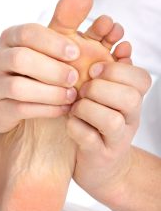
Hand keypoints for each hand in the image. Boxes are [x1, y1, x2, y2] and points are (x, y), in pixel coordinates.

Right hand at [0, 23, 79, 131]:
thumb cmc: (42, 70)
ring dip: (50, 92)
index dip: (52, 42)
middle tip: (75, 77)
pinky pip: (20, 109)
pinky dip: (45, 109)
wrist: (22, 103)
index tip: (75, 53)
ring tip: (71, 96)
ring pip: (18, 87)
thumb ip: (67, 20)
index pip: (28, 32)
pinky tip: (63, 109)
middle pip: (21, 59)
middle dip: (52, 69)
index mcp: (12, 38)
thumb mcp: (54, 45)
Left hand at [67, 60, 151, 201]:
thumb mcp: (106, 94)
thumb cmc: (97, 122)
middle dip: (100, 88)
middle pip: (130, 98)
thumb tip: (121, 45)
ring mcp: (116, 140)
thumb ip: (111, 70)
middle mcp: (130, 119)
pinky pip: (89, 139)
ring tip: (75, 108)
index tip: (94, 70)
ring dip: (87, 109)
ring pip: (112, 120)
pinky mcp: (100, 156)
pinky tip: (70, 122)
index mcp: (132, 99)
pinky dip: (75, 127)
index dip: (117, 69)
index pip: (141, 78)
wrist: (100, 164)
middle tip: (82, 90)